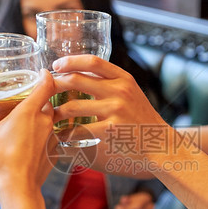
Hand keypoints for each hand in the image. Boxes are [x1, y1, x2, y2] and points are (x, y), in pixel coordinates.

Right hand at [0, 71, 55, 188]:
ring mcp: (52, 136)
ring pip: (51, 120)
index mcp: (29, 112)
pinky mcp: (54, 150)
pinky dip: (44, 136)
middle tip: (29, 98)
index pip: (46, 85)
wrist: (19, 186)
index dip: (46, 76)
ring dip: (42, 118)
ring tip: (28, 121)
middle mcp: (44, 121)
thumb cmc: (3, 159)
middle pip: (48, 103)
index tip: (43, 72)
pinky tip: (32, 142)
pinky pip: (52, 137)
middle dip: (41, 99)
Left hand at [52, 55, 169, 172]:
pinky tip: (59, 137)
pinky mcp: (110, 132)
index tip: (56, 66)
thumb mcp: (132, 95)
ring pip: (72, 107)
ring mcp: (115, 111)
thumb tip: (78, 77)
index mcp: (124, 79)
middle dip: (54, 85)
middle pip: (76, 80)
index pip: (92, 61)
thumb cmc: (143, 122)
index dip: (70, 61)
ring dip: (55, 113)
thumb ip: (110, 85)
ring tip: (49, 117)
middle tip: (44, 92)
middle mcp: (119, 91)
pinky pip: (78, 131)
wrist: (163, 147)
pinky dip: (65, 134)